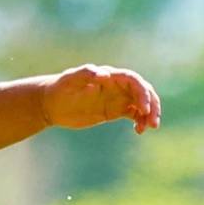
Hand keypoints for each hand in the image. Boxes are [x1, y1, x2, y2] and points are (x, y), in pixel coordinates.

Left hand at [42, 64, 161, 134]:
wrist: (50, 103)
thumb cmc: (59, 88)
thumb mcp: (69, 80)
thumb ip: (86, 73)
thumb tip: (105, 74)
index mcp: (109, 76)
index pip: (134, 81)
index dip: (143, 93)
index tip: (144, 109)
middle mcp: (116, 86)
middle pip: (143, 92)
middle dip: (152, 105)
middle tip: (153, 122)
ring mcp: (116, 98)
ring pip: (141, 104)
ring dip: (149, 115)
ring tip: (148, 128)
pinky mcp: (113, 111)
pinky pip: (133, 114)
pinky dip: (140, 121)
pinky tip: (139, 131)